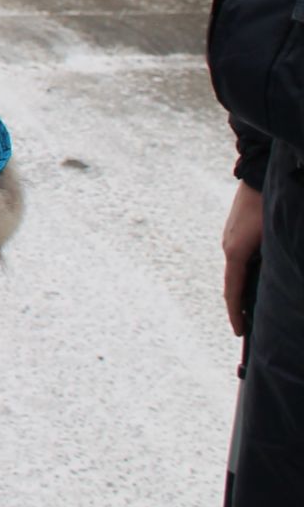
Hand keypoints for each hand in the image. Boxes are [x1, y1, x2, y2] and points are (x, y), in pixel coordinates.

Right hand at [224, 179, 263, 336]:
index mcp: (236, 252)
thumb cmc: (272, 205)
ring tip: (254, 303)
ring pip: (237, 269)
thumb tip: (278, 285)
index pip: (233, 291)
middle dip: (240, 304)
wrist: (259, 173)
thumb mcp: (276, 239)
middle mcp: (228, 246)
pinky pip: (238, 257)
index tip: (239, 332)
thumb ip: (275, 263)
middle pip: (233, 282)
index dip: (236, 314)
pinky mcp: (234, 229)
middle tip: (249, 324)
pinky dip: (245, 272)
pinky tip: (258, 275)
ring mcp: (229, 236)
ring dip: (244, 287)